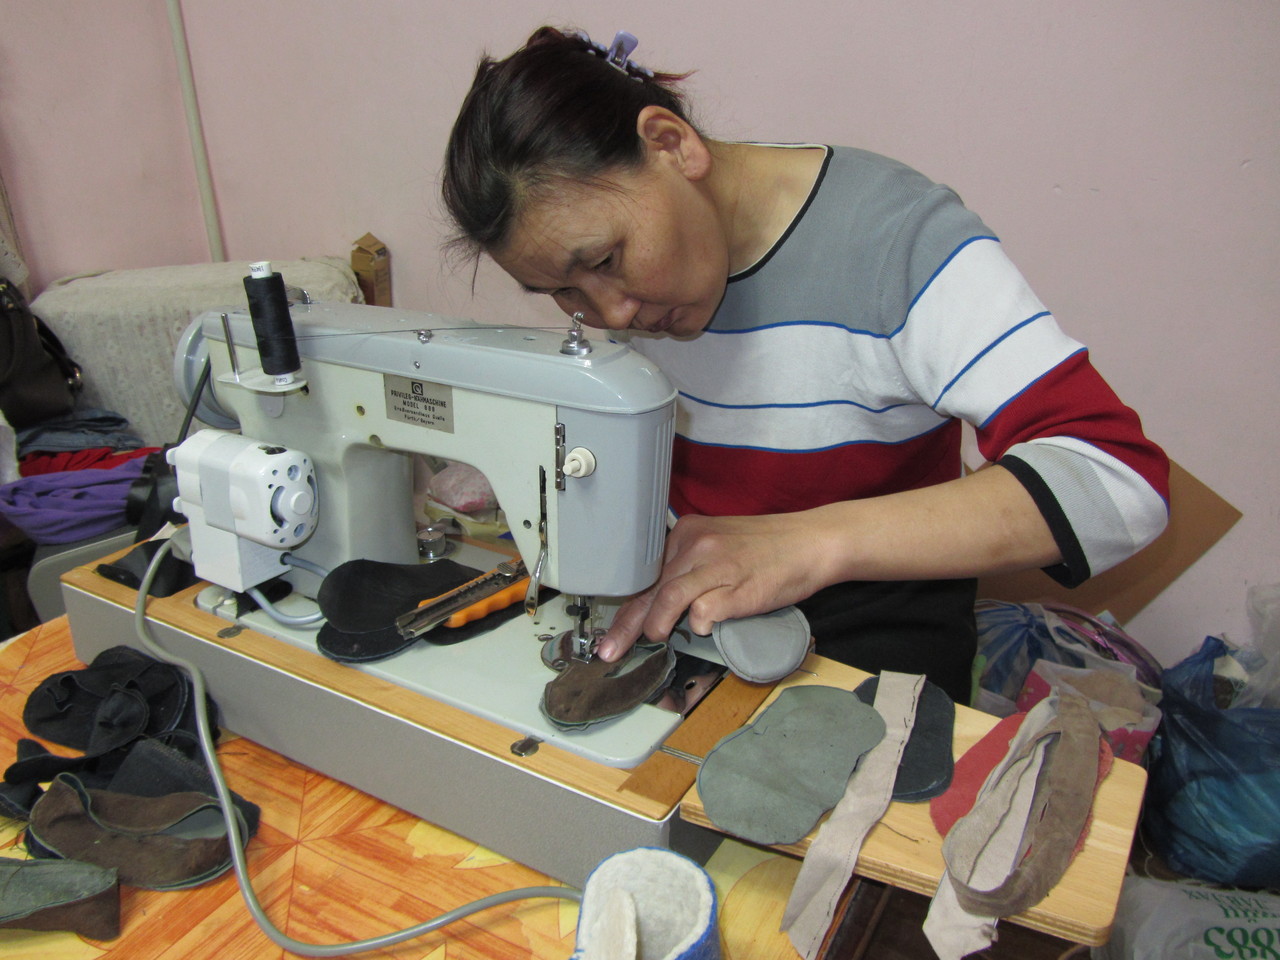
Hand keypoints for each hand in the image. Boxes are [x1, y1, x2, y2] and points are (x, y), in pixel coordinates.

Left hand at [593, 466, 1062, 662]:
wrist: (811, 541)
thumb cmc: (765, 550)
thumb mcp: (718, 546)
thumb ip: (686, 570)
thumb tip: (656, 607)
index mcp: (685, 533)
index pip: (644, 573)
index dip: (626, 606)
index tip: (608, 633)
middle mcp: (695, 544)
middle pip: (649, 588)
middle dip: (626, 624)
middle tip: (607, 652)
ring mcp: (716, 564)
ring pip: (669, 595)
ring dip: (654, 623)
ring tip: (650, 641)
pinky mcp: (737, 585)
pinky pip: (707, 608)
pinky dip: (699, 622)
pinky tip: (699, 630)